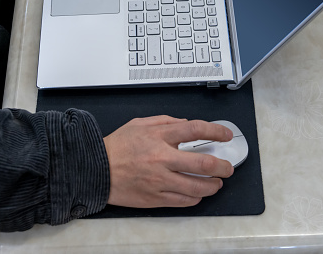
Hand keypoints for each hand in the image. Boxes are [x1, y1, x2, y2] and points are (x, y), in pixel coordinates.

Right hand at [103, 116, 233, 207]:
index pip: (195, 130)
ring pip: (196, 187)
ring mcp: (160, 180)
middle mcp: (162, 159)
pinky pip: (182, 201)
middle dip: (222, 166)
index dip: (216, 131)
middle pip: (203, 163)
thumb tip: (185, 124)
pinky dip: (195, 198)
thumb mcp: (139, 124)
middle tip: (228, 167)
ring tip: (217, 183)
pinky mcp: (155, 198)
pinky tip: (198, 194)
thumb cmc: (117, 147)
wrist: (94, 169)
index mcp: (159, 137)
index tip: (225, 134)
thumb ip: (165, 121)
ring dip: (212, 186)